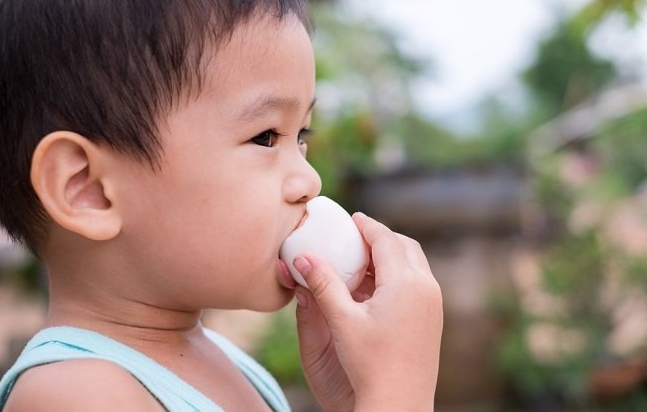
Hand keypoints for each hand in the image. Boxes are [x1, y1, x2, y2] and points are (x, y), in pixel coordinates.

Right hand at [294, 212, 442, 411]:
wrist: (400, 404)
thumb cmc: (369, 365)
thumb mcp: (341, 321)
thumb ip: (322, 285)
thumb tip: (300, 257)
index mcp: (406, 283)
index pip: (386, 240)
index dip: (367, 226)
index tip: (352, 218)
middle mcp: (426, 288)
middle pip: (404, 246)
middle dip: (380, 237)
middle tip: (356, 236)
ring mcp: (434, 303)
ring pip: (414, 263)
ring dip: (390, 255)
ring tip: (362, 259)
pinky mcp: (434, 318)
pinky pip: (418, 281)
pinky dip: (398, 273)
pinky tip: (376, 287)